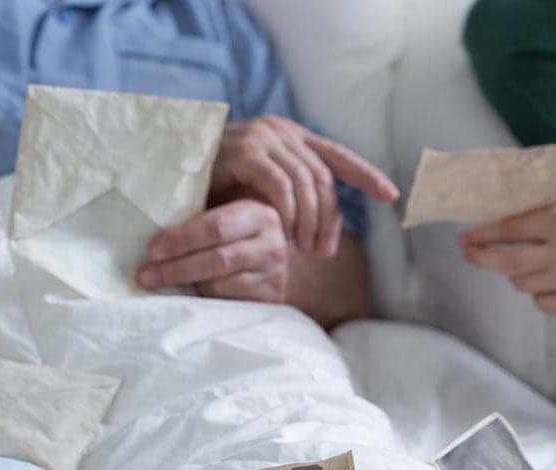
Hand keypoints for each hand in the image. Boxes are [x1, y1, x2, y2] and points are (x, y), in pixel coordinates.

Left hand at [137, 199, 288, 302]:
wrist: (271, 262)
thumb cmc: (236, 235)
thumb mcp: (227, 213)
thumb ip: (201, 215)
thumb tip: (151, 220)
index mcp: (259, 214)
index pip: (216, 226)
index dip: (181, 239)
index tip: (151, 250)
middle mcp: (272, 244)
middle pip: (217, 259)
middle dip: (175, 268)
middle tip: (145, 275)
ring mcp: (274, 275)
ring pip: (219, 284)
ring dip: (186, 286)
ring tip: (160, 285)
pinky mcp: (269, 300)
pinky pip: (227, 304)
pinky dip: (203, 300)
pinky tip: (187, 295)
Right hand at [210, 115, 398, 256]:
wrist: (163, 176)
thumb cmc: (207, 192)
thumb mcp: (255, 195)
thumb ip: (287, 200)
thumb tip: (323, 226)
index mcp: (289, 138)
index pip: (337, 156)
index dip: (367, 175)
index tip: (392, 196)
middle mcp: (280, 130)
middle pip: (325, 177)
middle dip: (329, 219)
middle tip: (323, 253)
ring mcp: (263, 136)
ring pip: (307, 182)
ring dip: (310, 221)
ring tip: (303, 249)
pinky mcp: (245, 149)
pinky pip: (281, 185)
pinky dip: (287, 212)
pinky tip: (283, 232)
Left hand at [458, 130, 555, 314]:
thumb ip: (543, 193)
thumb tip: (491, 210)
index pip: (506, 230)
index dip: (479, 234)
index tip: (463, 237)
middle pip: (506, 264)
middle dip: (480, 258)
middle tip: (468, 252)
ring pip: (522, 283)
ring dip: (515, 271)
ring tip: (523, 256)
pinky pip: (542, 302)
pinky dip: (539, 290)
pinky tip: (547, 273)